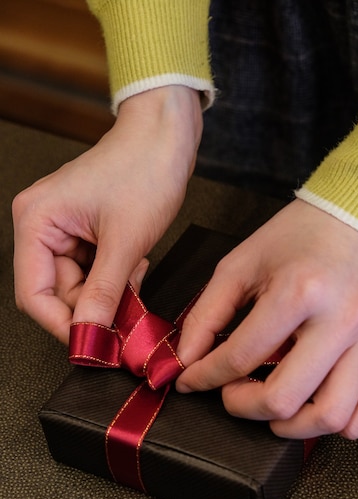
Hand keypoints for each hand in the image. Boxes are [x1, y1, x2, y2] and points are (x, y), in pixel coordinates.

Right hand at [13, 86, 201, 342]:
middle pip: (57, 293)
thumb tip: (90, 333)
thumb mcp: (125, 240)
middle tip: (125, 324)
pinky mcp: (86, 233)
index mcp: (36, 222)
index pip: (33, 294)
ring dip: (109, 295)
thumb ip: (104, 292)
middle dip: (93, 311)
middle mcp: (43, 227)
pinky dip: (116, 279)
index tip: (93, 344)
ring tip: (136, 282)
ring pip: (80, 287)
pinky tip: (136, 266)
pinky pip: (95, 273)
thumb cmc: (143, 168)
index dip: (62, 325)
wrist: (166, 136)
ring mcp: (65, 230)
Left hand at [176, 199, 357, 439]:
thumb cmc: (297, 236)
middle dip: (243, 407)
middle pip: (285, 398)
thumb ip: (206, 314)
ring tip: (272, 410)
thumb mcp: (240, 265)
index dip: (205, 377)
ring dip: (292, 427)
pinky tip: (317, 412)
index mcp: (298, 293)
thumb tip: (187, 359)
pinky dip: (345, 424)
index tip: (191, 381)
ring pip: (331, 415)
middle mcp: (338, 321)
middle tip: (231, 394)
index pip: (241, 356)